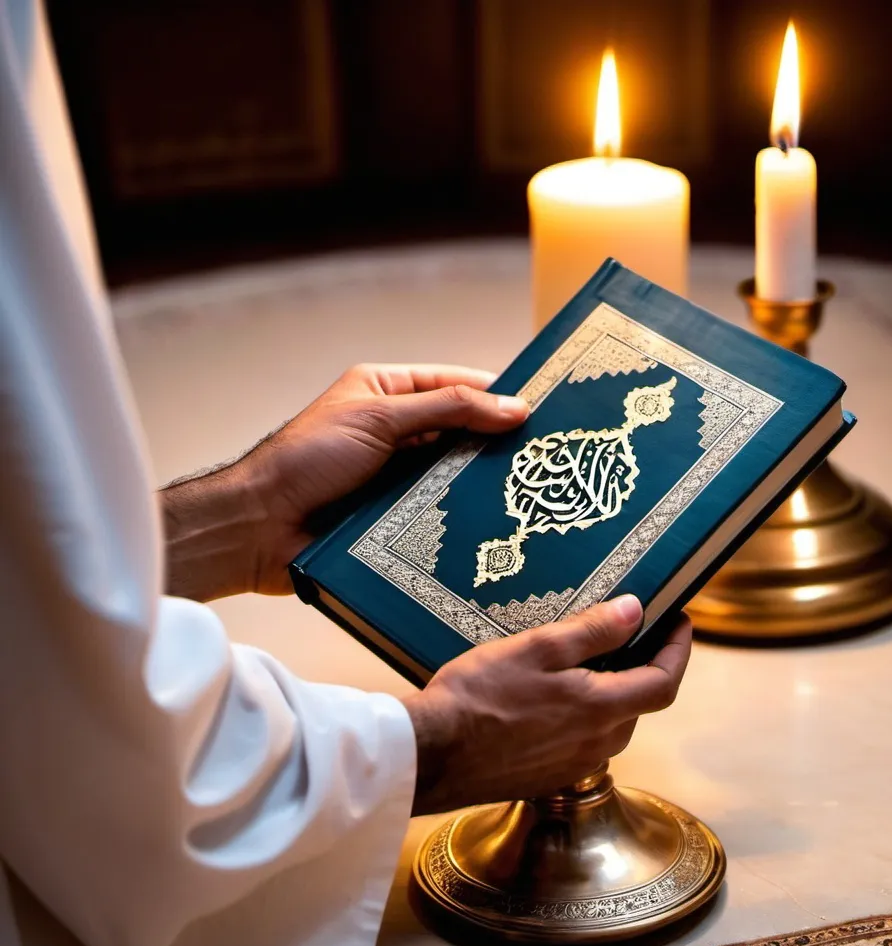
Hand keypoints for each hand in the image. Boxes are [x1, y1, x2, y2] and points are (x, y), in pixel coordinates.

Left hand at [161, 364, 527, 600]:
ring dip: (478, 481)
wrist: (261, 527)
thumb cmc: (308, 460)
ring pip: (453, 473)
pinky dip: (461, 513)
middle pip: (459, 430)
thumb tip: (513, 406)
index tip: (539, 406)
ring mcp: (397, 476)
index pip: (453, 384)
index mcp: (386, 393)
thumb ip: (448, 409)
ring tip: (525, 488)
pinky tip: (492, 519)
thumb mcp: (380, 418)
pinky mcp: (396, 516)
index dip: (493, 393)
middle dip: (493, 440)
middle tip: (541, 454)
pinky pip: (439, 510)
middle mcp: (395, 432)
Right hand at [402, 596, 692, 813]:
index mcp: (601, 710)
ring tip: (586, 661)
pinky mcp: (548, 778)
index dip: (679, 650)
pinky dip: (583, 716)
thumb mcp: (537, 648)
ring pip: (611, 724)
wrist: (432, 755)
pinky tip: (551, 698)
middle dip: (644, 667)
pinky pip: (583, 742)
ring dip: (612, 693)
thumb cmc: (478, 696)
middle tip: (630, 633)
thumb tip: (636, 611)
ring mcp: (572, 766)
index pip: (665, 682)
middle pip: (640, 703)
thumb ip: (592, 631)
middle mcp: (597, 745)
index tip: (678, 621)